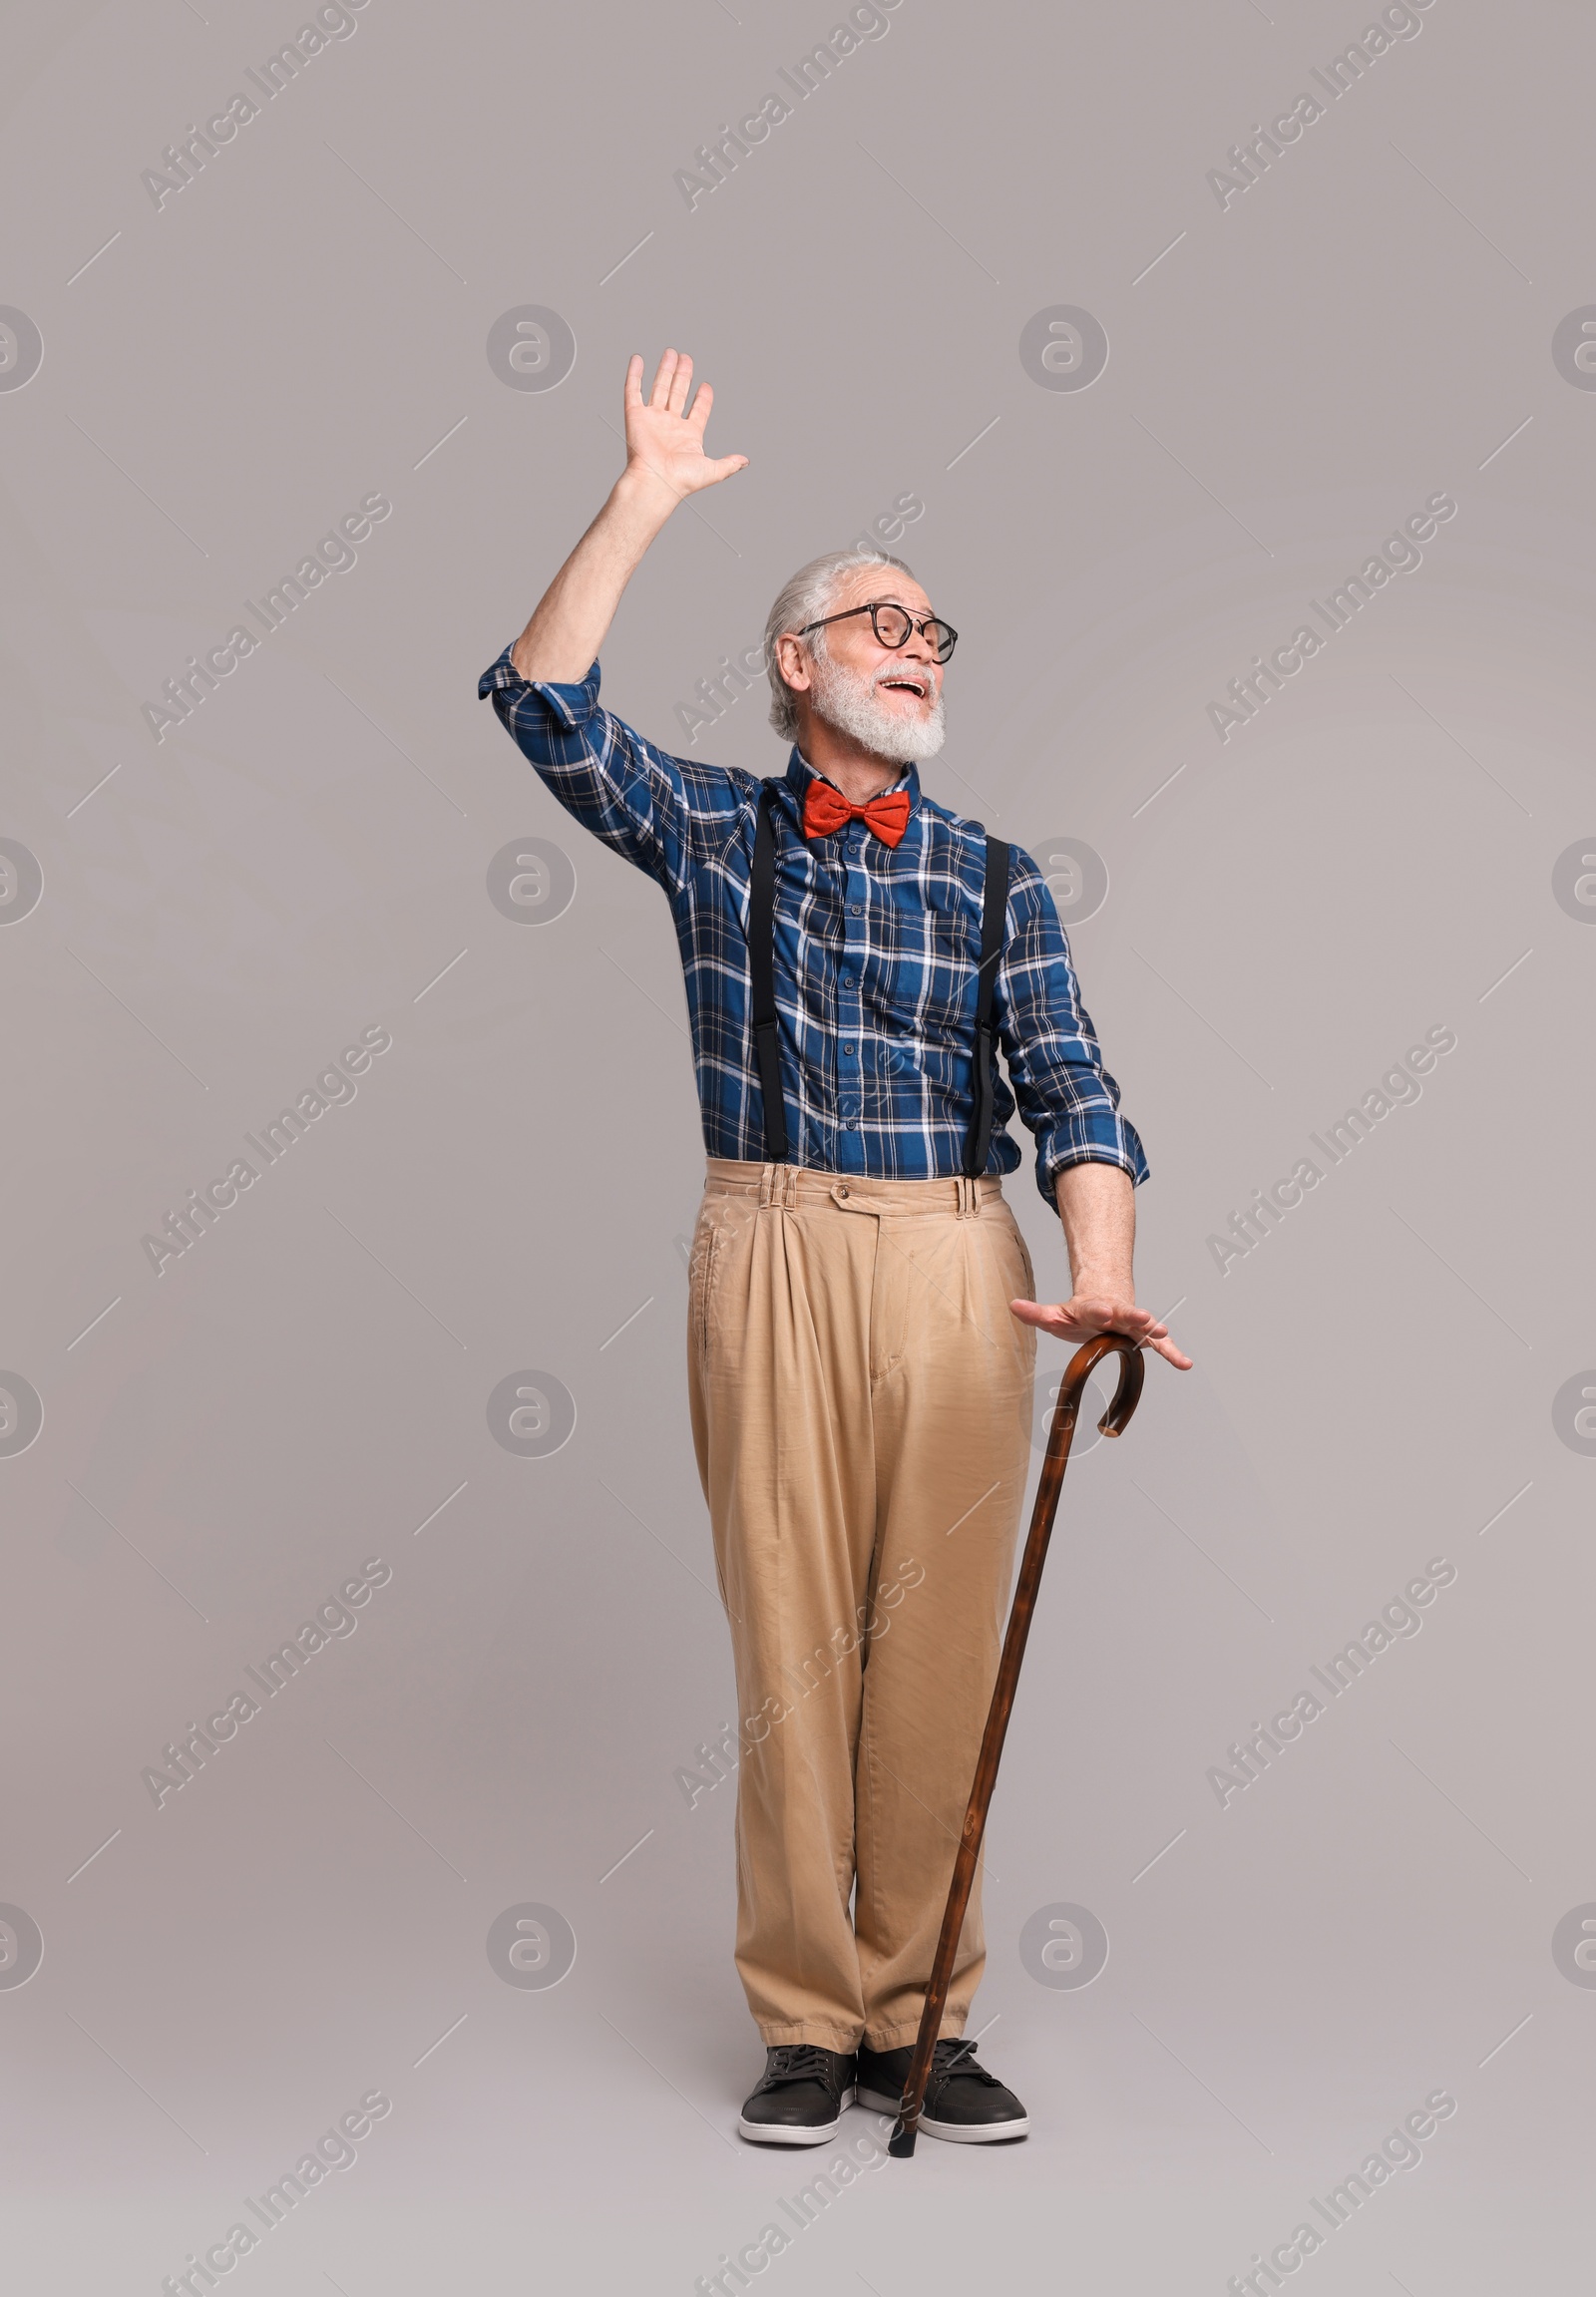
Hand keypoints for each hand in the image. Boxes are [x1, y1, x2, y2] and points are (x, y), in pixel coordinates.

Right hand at [621, 349, 747, 510]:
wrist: (656, 482)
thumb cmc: (682, 480)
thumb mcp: (713, 470)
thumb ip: (729, 463)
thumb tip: (745, 461)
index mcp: (688, 435)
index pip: (698, 410)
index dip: (703, 398)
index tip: (706, 385)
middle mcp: (670, 425)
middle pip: (678, 393)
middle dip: (683, 375)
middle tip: (686, 358)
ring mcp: (652, 419)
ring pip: (659, 387)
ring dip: (665, 370)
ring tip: (672, 352)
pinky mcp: (635, 415)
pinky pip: (633, 390)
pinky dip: (634, 374)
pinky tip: (638, 358)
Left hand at [1010, 1292, 1193, 1370]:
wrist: (1106, 1297)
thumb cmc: (1079, 1312)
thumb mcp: (1056, 1313)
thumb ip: (1036, 1313)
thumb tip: (1013, 1306)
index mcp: (1093, 1307)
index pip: (1095, 1308)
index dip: (1099, 1310)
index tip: (1105, 1311)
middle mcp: (1116, 1312)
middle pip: (1126, 1312)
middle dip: (1134, 1315)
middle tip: (1144, 1318)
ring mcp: (1132, 1323)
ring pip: (1145, 1325)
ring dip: (1154, 1329)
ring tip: (1164, 1334)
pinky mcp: (1144, 1335)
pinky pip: (1160, 1345)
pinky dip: (1172, 1353)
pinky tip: (1185, 1364)